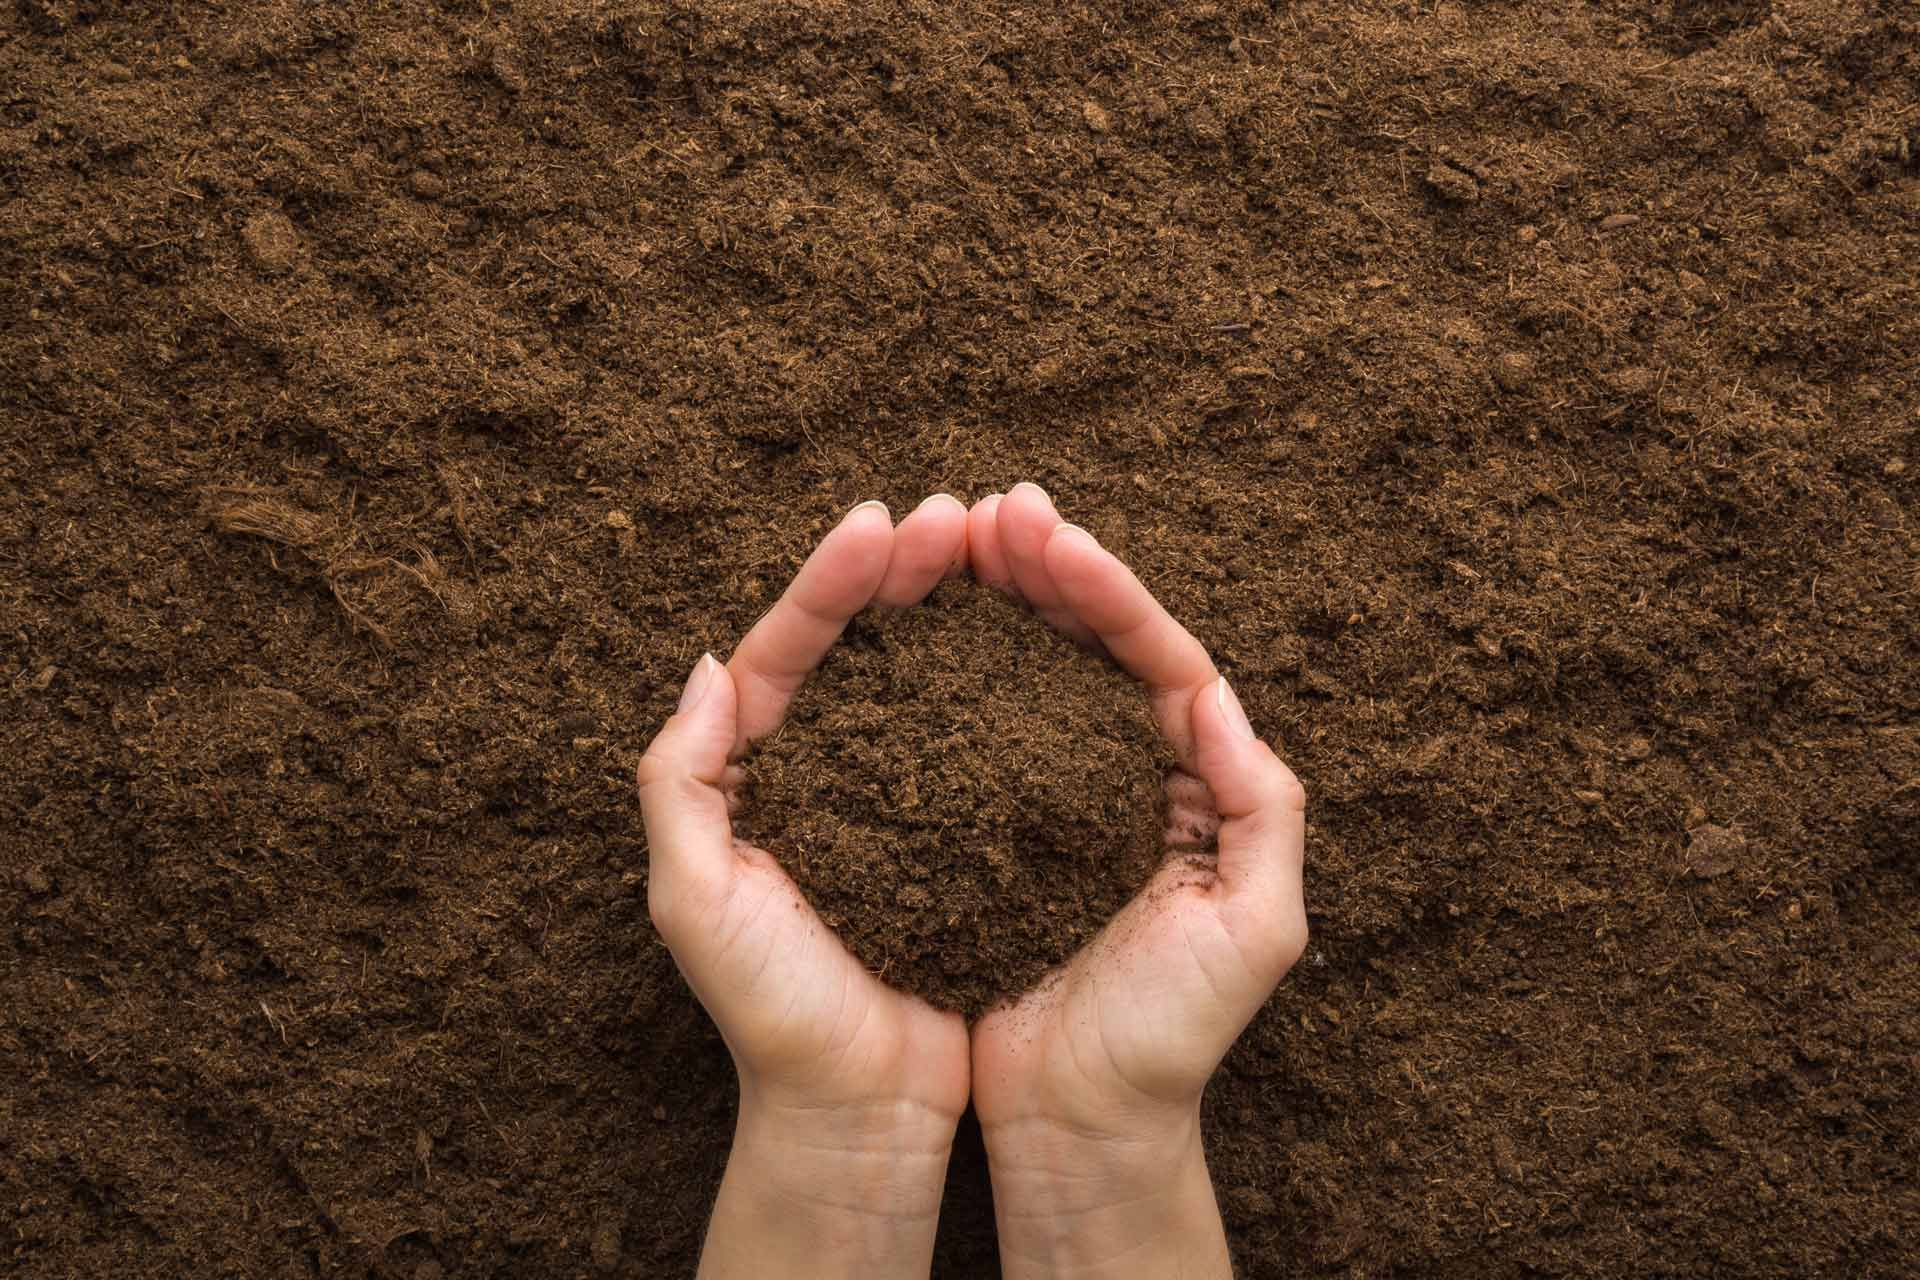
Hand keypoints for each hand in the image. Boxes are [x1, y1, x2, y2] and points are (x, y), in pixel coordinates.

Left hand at [638, 496, 973, 1278]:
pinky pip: (984, 735)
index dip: (833, 581)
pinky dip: (1010, 679)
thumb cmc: (773, 1016)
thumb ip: (678, 784)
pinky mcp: (959, 830)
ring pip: (930, 673)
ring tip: (1009, 547)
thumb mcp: (694, 901)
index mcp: (753, 775)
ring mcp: (897, 795)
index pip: (788, 650)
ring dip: (964, 606)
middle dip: (907, 571)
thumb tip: (708, 667)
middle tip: (961, 515)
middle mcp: (824, 770)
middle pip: (863, 644)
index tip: (881, 523)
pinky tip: (1046, 637)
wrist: (857, 1109)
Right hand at [966, 484, 1309, 1278]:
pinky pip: (971, 727)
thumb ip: (1264, 807)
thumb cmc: (1169, 1039)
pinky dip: (949, 670)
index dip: (1105, 590)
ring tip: (951, 539)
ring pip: (1028, 668)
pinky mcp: (989, 826)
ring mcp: (1055, 795)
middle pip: (1090, 644)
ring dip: (996, 599)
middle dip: (1044, 568)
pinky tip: (915, 627)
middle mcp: (1129, 774)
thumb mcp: (1257, 931)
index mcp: (1198, 784)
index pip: (1157, 657)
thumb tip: (1218, 693)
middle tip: (991, 511)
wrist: (1081, 1124)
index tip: (1047, 535)